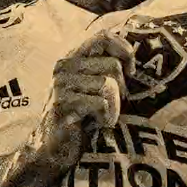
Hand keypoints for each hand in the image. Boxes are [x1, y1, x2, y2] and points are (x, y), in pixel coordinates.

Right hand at [18, 29, 133, 172]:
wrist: (53, 150)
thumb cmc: (82, 118)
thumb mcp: (93, 87)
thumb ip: (105, 68)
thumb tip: (133, 58)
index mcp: (73, 57)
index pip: (103, 36)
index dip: (124, 50)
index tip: (130, 71)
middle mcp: (64, 65)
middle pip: (112, 65)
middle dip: (121, 89)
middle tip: (110, 105)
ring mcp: (61, 83)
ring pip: (108, 84)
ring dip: (114, 107)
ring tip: (101, 117)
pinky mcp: (61, 103)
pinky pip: (100, 103)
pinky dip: (105, 117)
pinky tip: (94, 124)